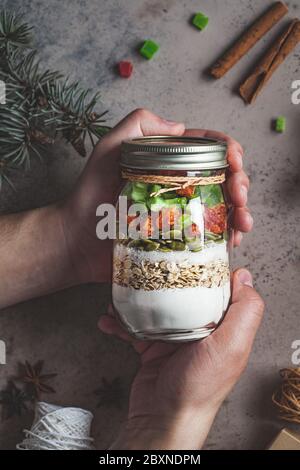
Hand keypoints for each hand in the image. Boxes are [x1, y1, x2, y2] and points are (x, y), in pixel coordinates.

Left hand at [60, 109, 251, 283]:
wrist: (76, 240)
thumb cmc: (89, 194)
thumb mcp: (109, 149)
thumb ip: (138, 124)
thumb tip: (180, 126)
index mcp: (169, 161)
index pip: (209, 149)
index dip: (230, 151)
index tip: (235, 162)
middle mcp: (180, 186)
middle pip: (223, 179)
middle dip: (241, 184)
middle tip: (240, 196)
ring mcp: (181, 214)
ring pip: (223, 208)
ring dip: (242, 213)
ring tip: (242, 222)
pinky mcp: (179, 240)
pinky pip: (211, 237)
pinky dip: (228, 237)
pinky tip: (233, 241)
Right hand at [99, 269, 263, 449]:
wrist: (164, 419)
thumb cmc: (198, 388)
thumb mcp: (231, 346)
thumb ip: (245, 311)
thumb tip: (244, 276)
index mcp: (221, 326)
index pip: (215, 288)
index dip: (203, 269)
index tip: (186, 251)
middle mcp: (198, 331)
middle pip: (180, 294)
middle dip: (161, 280)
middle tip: (145, 266)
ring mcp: (172, 339)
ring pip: (153, 308)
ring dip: (133, 300)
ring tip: (118, 294)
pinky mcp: (151, 348)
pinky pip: (133, 328)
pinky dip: (119, 323)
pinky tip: (108, 320)